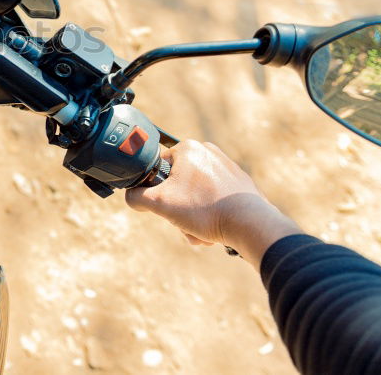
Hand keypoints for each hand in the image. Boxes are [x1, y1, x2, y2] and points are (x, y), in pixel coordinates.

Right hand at [125, 140, 300, 265]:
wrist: (249, 223)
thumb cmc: (205, 209)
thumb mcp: (160, 203)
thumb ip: (137, 196)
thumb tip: (131, 196)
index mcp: (188, 148)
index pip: (159, 168)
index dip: (157, 190)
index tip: (167, 205)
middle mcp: (208, 151)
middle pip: (178, 184)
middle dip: (178, 208)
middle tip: (184, 221)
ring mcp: (226, 166)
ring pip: (196, 194)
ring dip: (192, 216)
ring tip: (200, 230)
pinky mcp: (239, 182)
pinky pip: (214, 198)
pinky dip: (210, 215)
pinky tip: (214, 230)